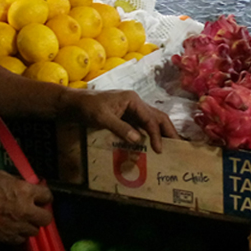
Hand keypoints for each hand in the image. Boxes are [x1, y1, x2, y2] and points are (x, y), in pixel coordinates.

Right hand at [0, 171, 52, 243]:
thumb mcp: (3, 176)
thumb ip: (19, 182)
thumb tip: (27, 186)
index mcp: (25, 192)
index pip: (47, 196)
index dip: (44, 195)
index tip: (40, 195)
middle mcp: (25, 211)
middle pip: (46, 218)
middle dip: (42, 213)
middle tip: (35, 209)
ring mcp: (17, 227)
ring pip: (34, 231)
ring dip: (30, 224)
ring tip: (22, 219)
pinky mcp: (7, 238)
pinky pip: (21, 239)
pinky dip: (19, 234)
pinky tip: (13, 227)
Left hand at [61, 89, 178, 153]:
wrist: (73, 104)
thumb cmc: (87, 107)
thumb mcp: (102, 118)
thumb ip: (120, 128)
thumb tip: (138, 140)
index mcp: (132, 100)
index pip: (150, 118)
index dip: (157, 134)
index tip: (159, 150)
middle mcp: (135, 103)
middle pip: (157, 116)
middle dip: (167, 131)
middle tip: (177, 146)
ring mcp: (130, 109)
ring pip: (150, 120)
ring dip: (159, 133)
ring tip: (168, 147)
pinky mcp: (124, 116)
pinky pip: (140, 125)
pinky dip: (148, 134)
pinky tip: (150, 145)